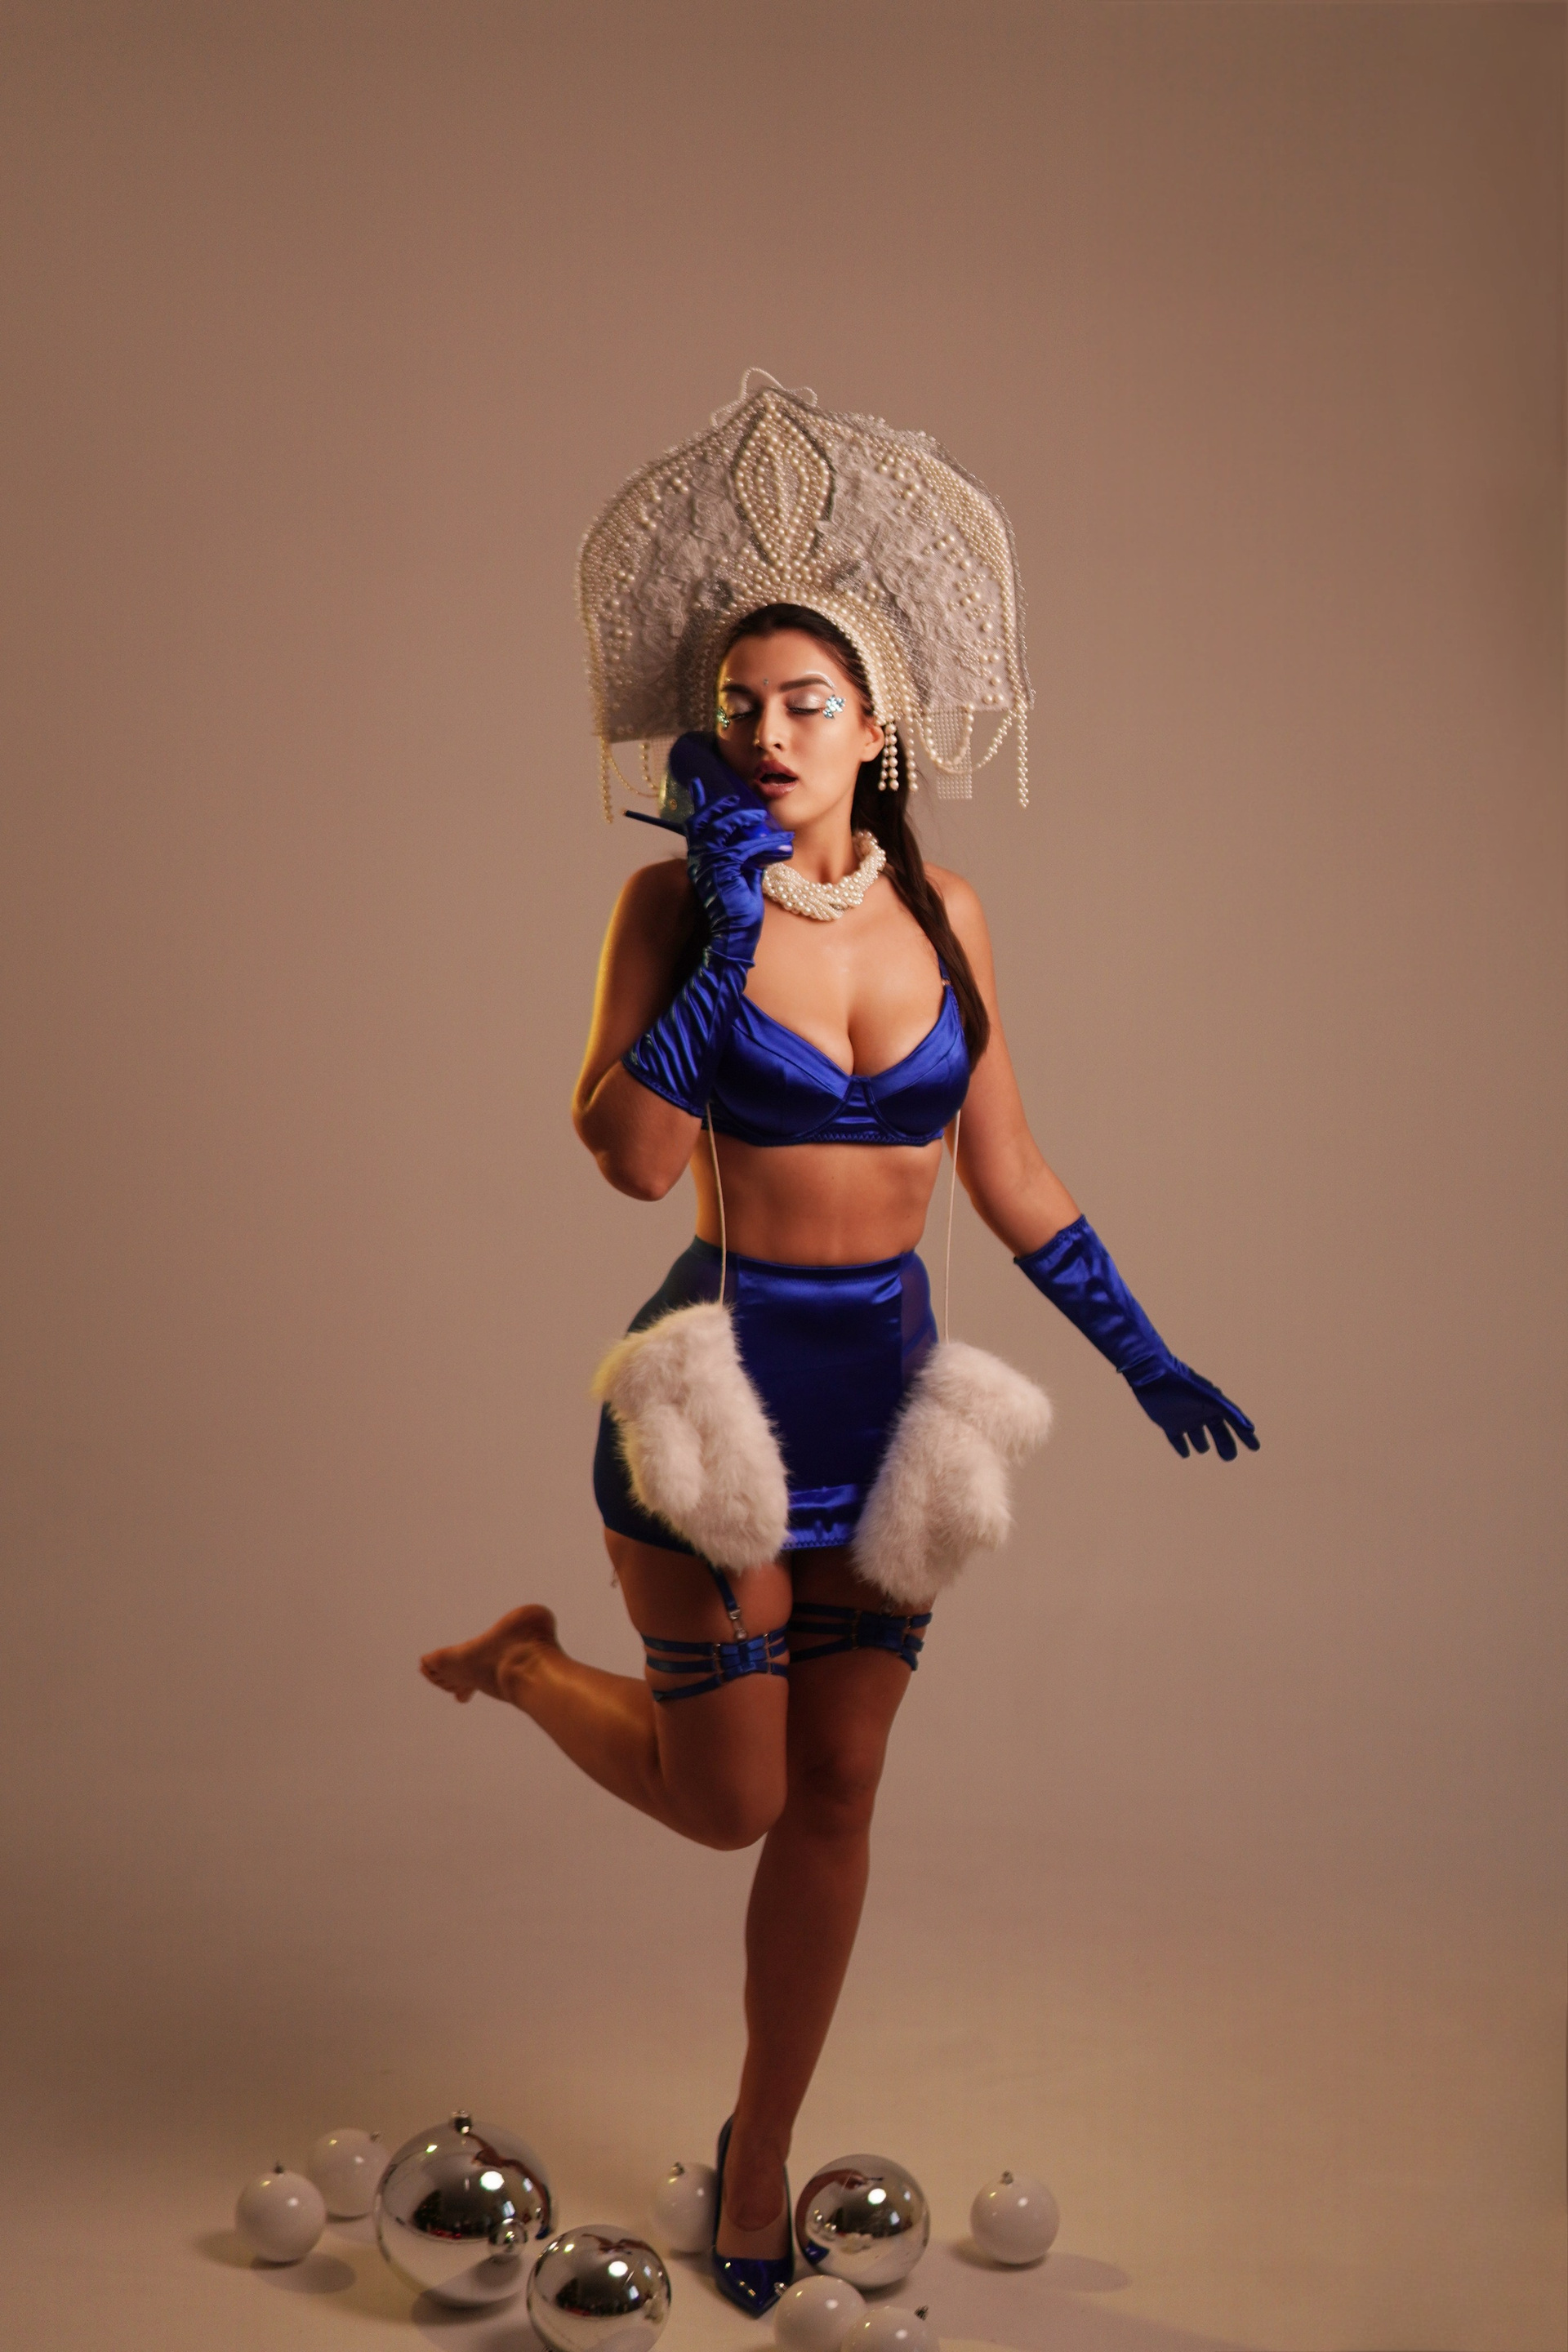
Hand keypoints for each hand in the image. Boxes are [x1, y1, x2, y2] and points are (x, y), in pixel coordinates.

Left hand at [1127, 1360, 1258, 1460]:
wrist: (1153, 1375)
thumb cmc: (1183, 1385)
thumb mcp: (1210, 1399)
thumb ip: (1230, 1413)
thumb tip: (1251, 1428)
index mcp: (1213, 1406)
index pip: (1234, 1423)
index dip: (1244, 1435)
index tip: (1255, 1447)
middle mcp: (1201, 1412)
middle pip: (1217, 1432)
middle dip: (1225, 1443)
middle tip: (1229, 1457)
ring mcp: (1184, 1418)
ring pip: (1197, 1435)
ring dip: (1201, 1444)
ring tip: (1205, 1450)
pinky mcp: (1167, 1422)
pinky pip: (1177, 1438)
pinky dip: (1181, 1446)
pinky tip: (1186, 1454)